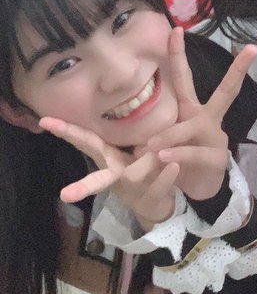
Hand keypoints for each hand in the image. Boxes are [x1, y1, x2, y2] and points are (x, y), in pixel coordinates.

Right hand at [39, 118, 179, 226]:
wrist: (159, 204)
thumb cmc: (142, 167)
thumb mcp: (133, 143)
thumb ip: (129, 124)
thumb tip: (122, 89)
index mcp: (108, 158)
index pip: (85, 141)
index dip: (65, 130)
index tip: (44, 120)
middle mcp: (116, 175)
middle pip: (98, 175)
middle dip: (83, 184)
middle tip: (65, 195)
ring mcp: (133, 190)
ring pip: (132, 178)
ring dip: (145, 164)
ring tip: (158, 154)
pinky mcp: (151, 198)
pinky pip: (158, 186)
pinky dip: (166, 176)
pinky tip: (174, 165)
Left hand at [146, 26, 256, 201]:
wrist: (197, 192)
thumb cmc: (178, 163)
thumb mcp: (161, 144)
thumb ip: (150, 134)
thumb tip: (128, 130)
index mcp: (191, 111)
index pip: (185, 78)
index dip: (179, 54)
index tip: (175, 29)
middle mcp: (207, 119)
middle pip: (224, 91)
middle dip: (236, 71)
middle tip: (249, 52)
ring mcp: (215, 138)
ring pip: (194, 128)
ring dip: (171, 136)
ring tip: (151, 147)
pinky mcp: (217, 159)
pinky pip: (194, 153)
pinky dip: (177, 155)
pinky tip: (163, 157)